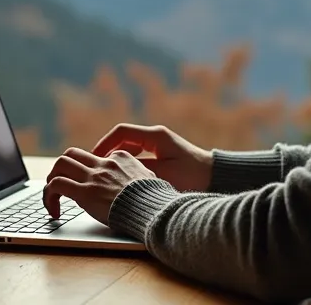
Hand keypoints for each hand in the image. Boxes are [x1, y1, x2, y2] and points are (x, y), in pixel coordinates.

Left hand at [42, 147, 157, 223]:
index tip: (84, 187)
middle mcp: (104, 164)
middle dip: (61, 168)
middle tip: (58, 184)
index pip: (93, 157)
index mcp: (120, 158)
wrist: (155, 210)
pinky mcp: (85, 192)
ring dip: (51, 179)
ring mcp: (94, 177)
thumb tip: (134, 183)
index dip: (84, 172)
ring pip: (60, 164)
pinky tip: (54, 211)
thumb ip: (137, 176)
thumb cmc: (155, 200)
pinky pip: (56, 186)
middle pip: (72, 154)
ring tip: (51, 196)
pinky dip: (49, 196)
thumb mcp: (150, 179)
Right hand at [91, 123, 212, 192]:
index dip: (104, 143)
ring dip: (119, 159)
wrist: (215, 178)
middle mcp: (156, 136)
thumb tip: (116, 172)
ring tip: (108, 175)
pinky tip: (125, 178)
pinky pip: (139, 155)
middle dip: (109, 153)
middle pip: (123, 139)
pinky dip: (129, 163)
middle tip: (97, 168)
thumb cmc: (192, 177)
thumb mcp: (163, 175)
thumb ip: (139, 171)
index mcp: (155, 136)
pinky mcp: (162, 153)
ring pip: (130, 147)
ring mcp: (159, 143)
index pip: (121, 132)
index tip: (95, 158)